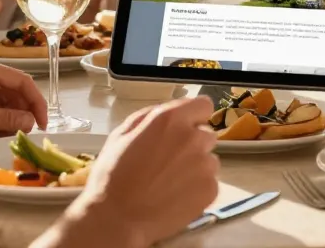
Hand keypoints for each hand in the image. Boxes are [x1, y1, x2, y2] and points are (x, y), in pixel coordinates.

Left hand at [0, 58, 46, 142]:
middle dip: (23, 111)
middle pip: (15, 90)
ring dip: (10, 117)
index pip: (22, 81)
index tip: (43, 123)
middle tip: (28, 132)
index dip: (36, 102)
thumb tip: (31, 122)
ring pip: (4, 99)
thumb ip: (5, 118)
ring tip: (9, 135)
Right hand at [58, 97, 218, 247]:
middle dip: (193, 143)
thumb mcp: (122, 134)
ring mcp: (204, 164)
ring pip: (209, 159)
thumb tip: (167, 111)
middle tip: (171, 160)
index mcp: (170, 119)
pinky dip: (198, 188)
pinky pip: (210, 182)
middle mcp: (192, 137)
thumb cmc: (113, 177)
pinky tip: (176, 195)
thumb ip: (150, 116)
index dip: (195, 115)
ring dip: (196, 166)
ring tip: (170, 181)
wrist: (117, 219)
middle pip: (206, 134)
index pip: (203, 105)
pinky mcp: (210, 189)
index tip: (188, 125)